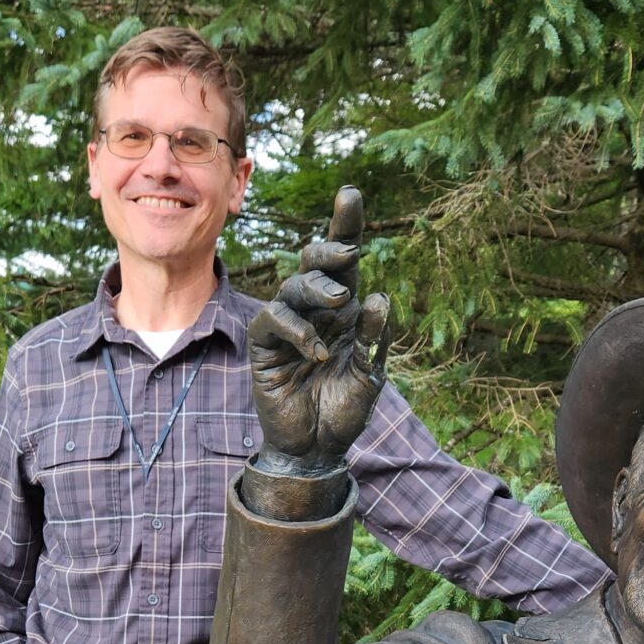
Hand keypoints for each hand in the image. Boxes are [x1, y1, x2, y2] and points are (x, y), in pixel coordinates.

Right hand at [248, 185, 391, 467]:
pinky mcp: (266, 345)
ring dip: (318, 288)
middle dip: (331, 249)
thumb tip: (378, 296)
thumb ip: (374, 340)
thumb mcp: (369, 376)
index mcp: (345, 312)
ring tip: (341, 305)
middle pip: (314, 261)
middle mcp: (316, 311)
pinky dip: (297, 329)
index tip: (350, 193)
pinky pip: (274, 319)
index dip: (345, 226)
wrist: (316, 451)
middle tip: (350, 256)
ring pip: (295, 285)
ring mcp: (288, 326)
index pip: (345, 263)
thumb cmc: (344, 413)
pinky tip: (317, 350)